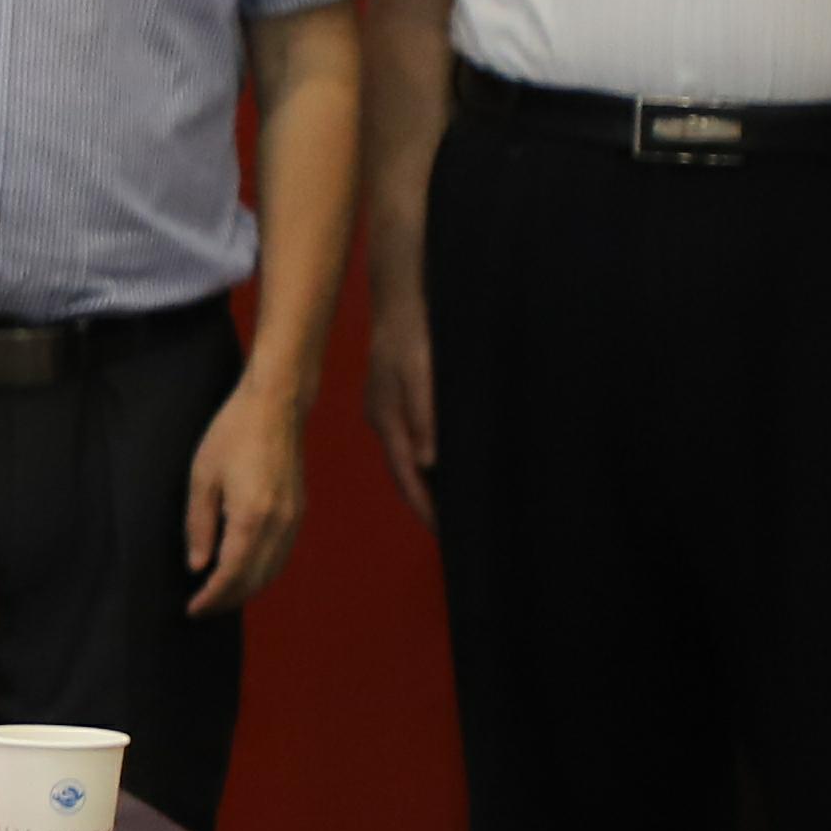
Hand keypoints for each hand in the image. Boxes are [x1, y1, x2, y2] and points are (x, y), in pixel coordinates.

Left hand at [180, 373, 311, 615]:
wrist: (275, 406)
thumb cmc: (232, 435)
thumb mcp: (201, 478)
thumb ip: (199, 525)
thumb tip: (198, 566)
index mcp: (252, 516)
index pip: (231, 574)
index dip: (211, 598)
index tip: (192, 610)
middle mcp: (279, 523)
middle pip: (254, 580)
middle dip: (227, 600)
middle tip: (201, 610)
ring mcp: (293, 518)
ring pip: (272, 571)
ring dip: (246, 590)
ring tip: (219, 597)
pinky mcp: (298, 511)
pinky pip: (281, 554)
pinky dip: (262, 572)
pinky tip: (243, 573)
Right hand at [361, 276, 435, 518]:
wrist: (400, 298)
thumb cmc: (414, 334)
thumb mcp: (423, 373)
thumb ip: (424, 416)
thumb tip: (429, 462)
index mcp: (389, 419)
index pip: (408, 475)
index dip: (425, 506)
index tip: (442, 533)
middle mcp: (384, 420)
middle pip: (404, 472)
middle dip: (423, 502)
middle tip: (446, 530)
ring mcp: (385, 410)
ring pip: (407, 457)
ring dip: (423, 483)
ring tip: (444, 506)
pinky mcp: (393, 398)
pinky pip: (409, 440)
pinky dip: (423, 460)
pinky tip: (437, 464)